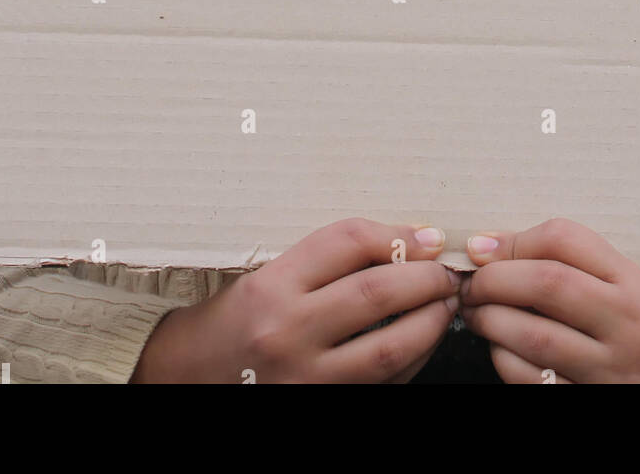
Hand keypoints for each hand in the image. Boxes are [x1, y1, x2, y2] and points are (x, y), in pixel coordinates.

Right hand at [129, 218, 458, 382]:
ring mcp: (307, 379)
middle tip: (448, 271)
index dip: (399, 234)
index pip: (347, 241)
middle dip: (426, 278)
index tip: (428, 236)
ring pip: (390, 347)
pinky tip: (424, 340)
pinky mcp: (324, 406)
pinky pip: (386, 383)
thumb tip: (413, 240)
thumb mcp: (271, 273)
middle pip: (376, 293)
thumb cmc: (237, 318)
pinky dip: (415, 360)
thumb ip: (333, 257)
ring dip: (432, 322)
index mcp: (273, 285)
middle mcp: (288, 332)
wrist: (190, 378)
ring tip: (446, 304)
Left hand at [459, 218, 639, 383]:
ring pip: (536, 337)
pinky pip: (533, 381)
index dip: (513, 240)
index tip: (483, 249)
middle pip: (548, 283)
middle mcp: (626, 325)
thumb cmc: (636, 321)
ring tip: (475, 312)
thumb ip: (564, 257)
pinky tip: (499, 348)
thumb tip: (484, 246)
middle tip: (470, 283)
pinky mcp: (591, 402)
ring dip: (490, 320)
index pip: (565, 239)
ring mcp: (611, 371)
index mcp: (631, 282)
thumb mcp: (618, 279)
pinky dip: (504, 360)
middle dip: (495, 279)